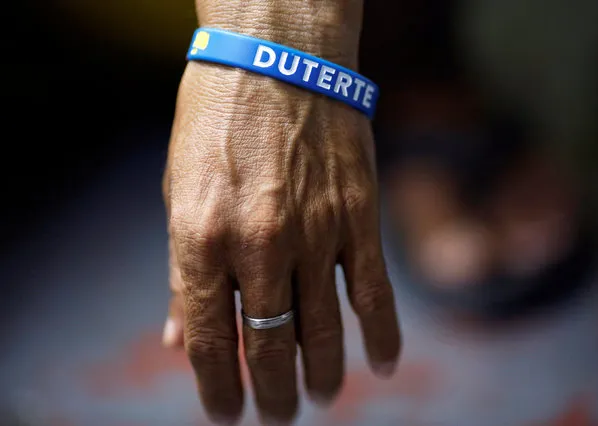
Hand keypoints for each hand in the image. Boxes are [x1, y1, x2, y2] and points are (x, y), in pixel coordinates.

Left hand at [162, 1, 400, 423]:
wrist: (278, 55)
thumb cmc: (217, 122)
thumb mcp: (179, 193)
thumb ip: (181, 271)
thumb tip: (179, 340)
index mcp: (201, 237)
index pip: (208, 340)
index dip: (217, 389)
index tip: (227, 414)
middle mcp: (258, 243)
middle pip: (270, 345)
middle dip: (273, 393)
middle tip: (278, 416)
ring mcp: (316, 231)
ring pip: (324, 329)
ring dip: (323, 375)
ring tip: (319, 398)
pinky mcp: (359, 216)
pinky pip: (374, 291)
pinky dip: (382, 335)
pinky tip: (383, 363)